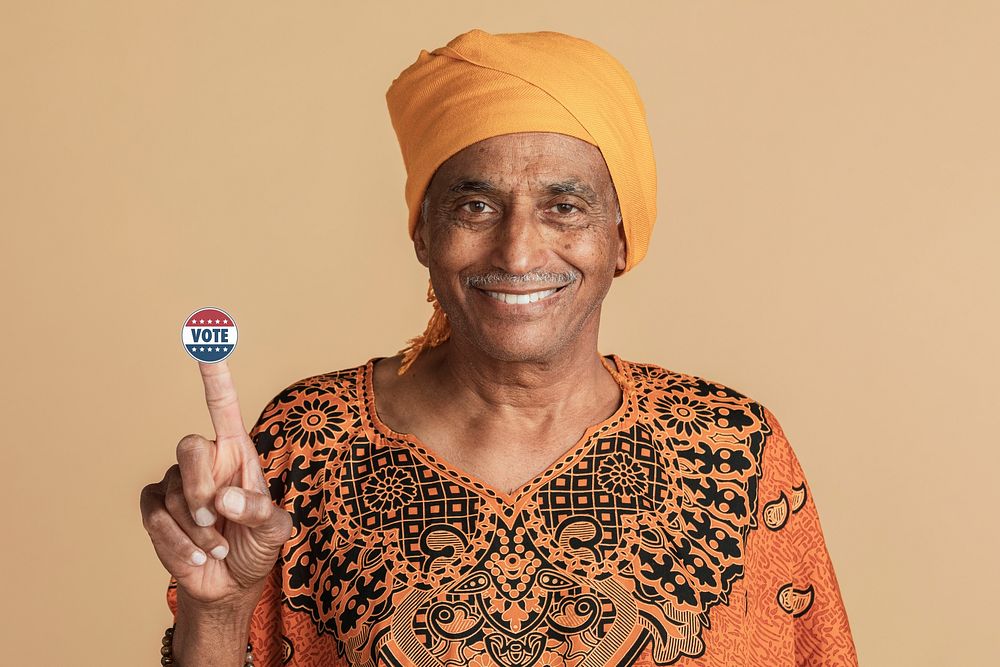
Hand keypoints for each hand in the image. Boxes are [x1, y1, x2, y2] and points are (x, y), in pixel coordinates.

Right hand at [140, 360, 291, 606]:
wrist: (229, 584)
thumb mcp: (276, 531)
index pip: (223, 408)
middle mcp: (205, 461)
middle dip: (201, 488)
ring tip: (217, 547)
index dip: (215, 379)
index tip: (207, 345)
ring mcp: (176, 483)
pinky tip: (198, 557)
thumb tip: (225, 499)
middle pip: (188, 447)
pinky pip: (156, 518)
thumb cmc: (257, 546)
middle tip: (218, 520)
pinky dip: (179, 544)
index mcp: (237, 453)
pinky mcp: (155, 509)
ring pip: (174, 492)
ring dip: (198, 531)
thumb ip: (260, 512)